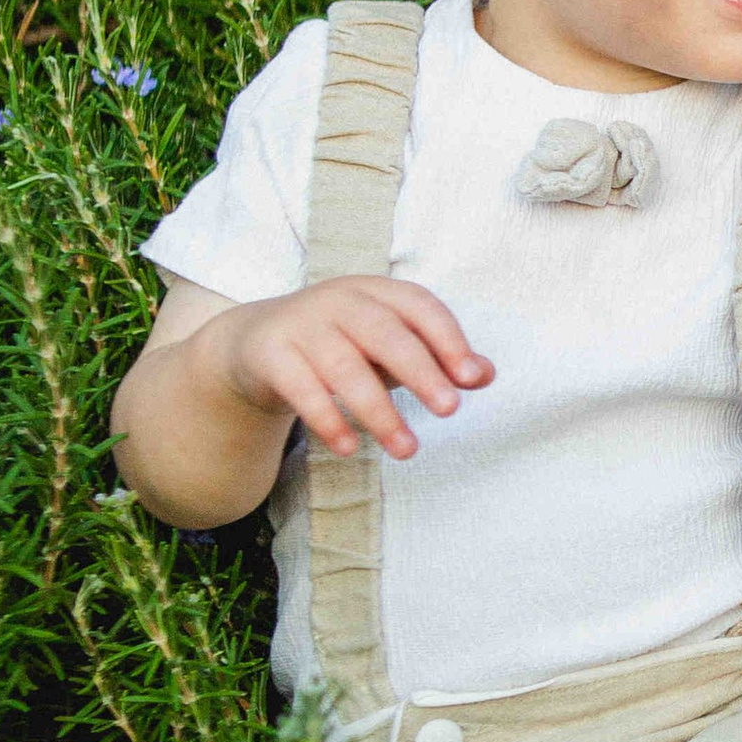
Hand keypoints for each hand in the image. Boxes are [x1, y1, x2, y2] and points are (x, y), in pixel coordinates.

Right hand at [210, 276, 491, 460]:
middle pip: (384, 334)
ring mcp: (302, 325)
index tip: (473, 378)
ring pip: (344, 367)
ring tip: (407, 450)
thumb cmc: (341, 344)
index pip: (419, 306)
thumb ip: (436, 358)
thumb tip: (486, 375)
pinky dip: (326, 418)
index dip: (448, 338)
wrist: (256, 342)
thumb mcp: (388, 347)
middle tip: (450, 410)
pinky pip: (300, 387)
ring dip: (378, 411)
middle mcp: (340, 301)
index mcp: (376, 292)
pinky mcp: (271, 354)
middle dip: (420, 371)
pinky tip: (348, 447)